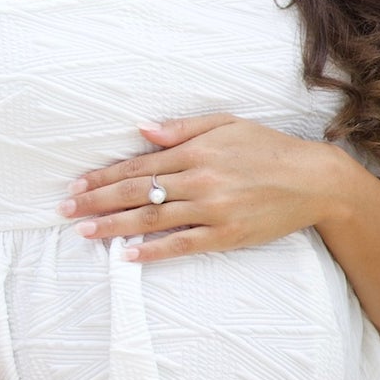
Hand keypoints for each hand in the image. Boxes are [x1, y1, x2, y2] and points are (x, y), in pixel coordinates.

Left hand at [60, 114, 344, 261]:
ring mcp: (212, 209)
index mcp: (196, 150)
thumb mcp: (226, 125)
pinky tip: (126, 255)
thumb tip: (142, 129)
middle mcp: (200, 179)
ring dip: (114, 225)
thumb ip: (183, 128)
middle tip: (66, 208)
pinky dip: (152, 250)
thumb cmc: (268, 148)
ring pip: (152, 218)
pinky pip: (182, 244)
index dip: (104, 175)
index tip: (77, 183)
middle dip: (97, 200)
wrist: (313, 180)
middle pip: (137, 191)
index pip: (139, 164)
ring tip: (84, 231)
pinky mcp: (226, 235)